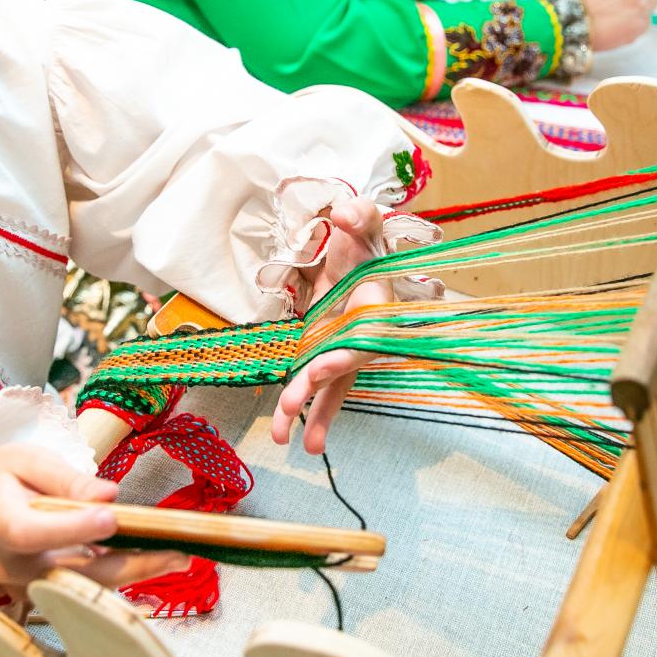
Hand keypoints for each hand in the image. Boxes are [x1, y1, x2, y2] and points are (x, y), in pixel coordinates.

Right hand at [0, 444, 188, 595]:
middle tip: (177, 553)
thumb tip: (109, 495)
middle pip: (74, 573)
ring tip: (178, 557)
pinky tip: (155, 560)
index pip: (34, 533)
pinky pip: (86, 588)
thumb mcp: (28, 460)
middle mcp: (13, 565)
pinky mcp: (44, 592)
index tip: (112, 519)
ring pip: (87, 586)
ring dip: (135, 573)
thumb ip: (67, 479)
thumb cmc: (1, 477)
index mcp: (0, 524)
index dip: (73, 530)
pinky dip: (121, 574)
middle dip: (130, 564)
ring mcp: (28, 586)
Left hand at [271, 197, 391, 454]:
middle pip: (343, 367)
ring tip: (287, 441)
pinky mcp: (321, 350)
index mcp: (375, 303)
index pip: (365, 335)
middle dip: (320, 391)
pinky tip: (281, 432)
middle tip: (293, 406)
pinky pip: (310, 381)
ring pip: (328, 385)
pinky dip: (298, 406)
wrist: (356, 250)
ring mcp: (341, 344)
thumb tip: (346, 215)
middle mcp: (361, 331)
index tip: (321, 369)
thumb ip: (360, 216)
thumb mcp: (364, 220)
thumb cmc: (363, 236)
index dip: (346, 354)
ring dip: (310, 413)